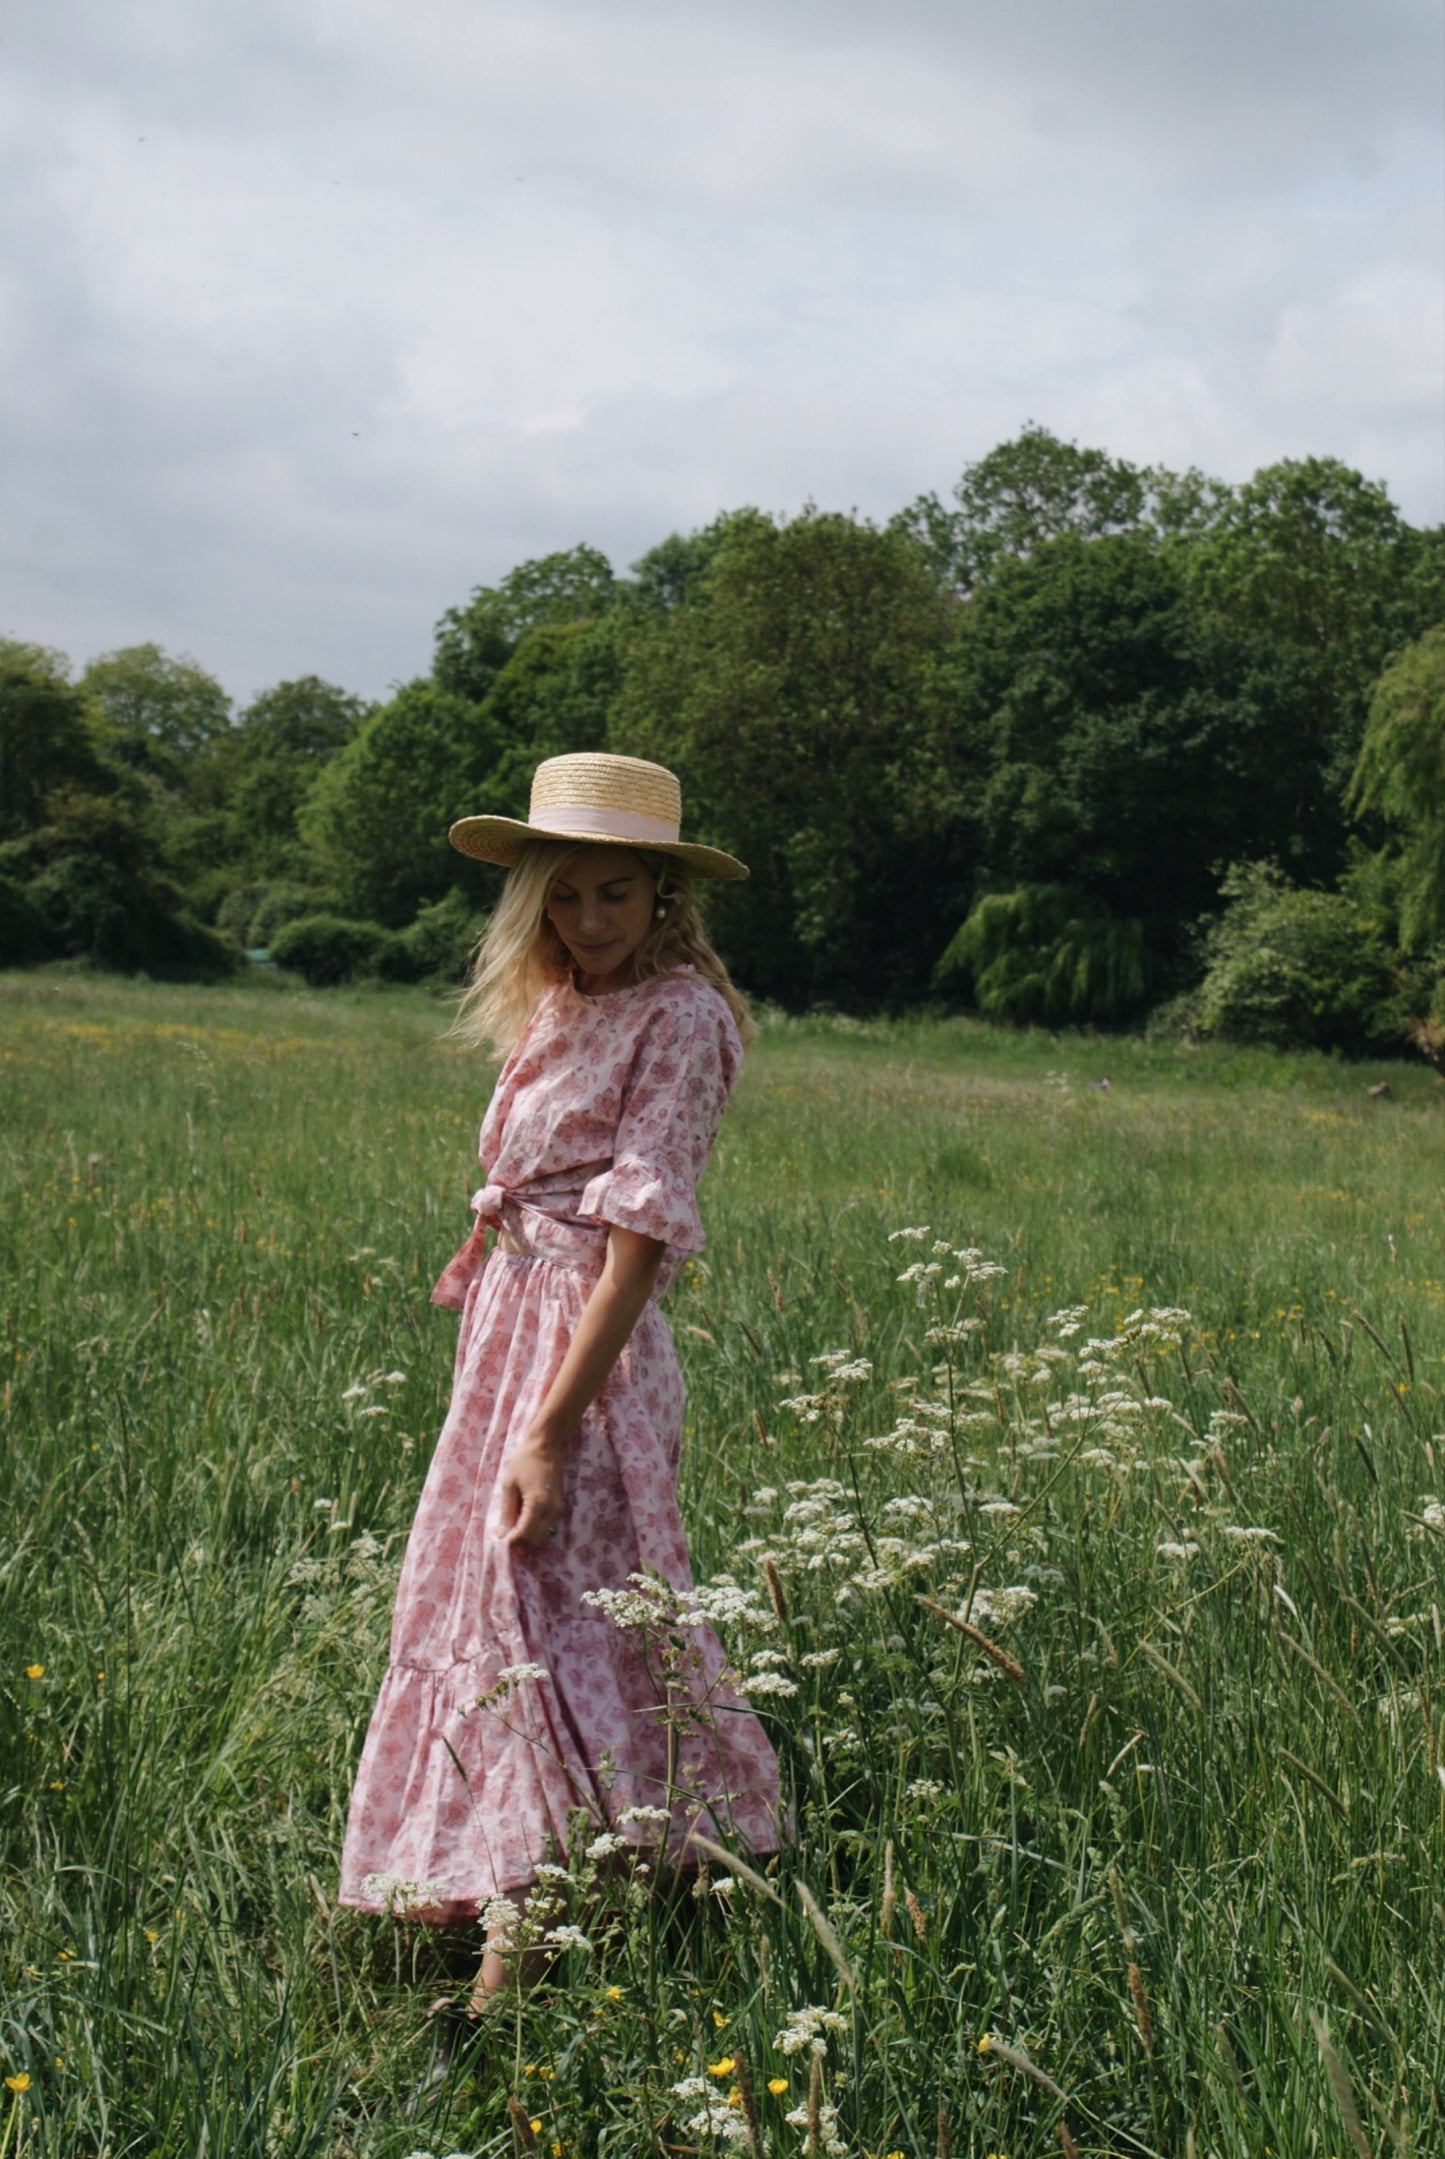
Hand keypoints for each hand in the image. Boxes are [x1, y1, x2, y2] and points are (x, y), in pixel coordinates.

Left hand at [497, 1429, 568, 1547]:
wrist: (548, 1445)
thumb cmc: (524, 1460)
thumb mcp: (509, 1484)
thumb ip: (506, 1511)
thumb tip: (500, 1535)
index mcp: (537, 1504)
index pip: (524, 1535)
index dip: (511, 1542)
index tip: (499, 1539)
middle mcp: (551, 1510)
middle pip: (536, 1540)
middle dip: (520, 1542)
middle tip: (506, 1534)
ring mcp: (558, 1509)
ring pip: (544, 1536)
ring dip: (529, 1537)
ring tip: (513, 1527)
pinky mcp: (560, 1506)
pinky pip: (549, 1527)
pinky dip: (537, 1529)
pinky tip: (524, 1520)